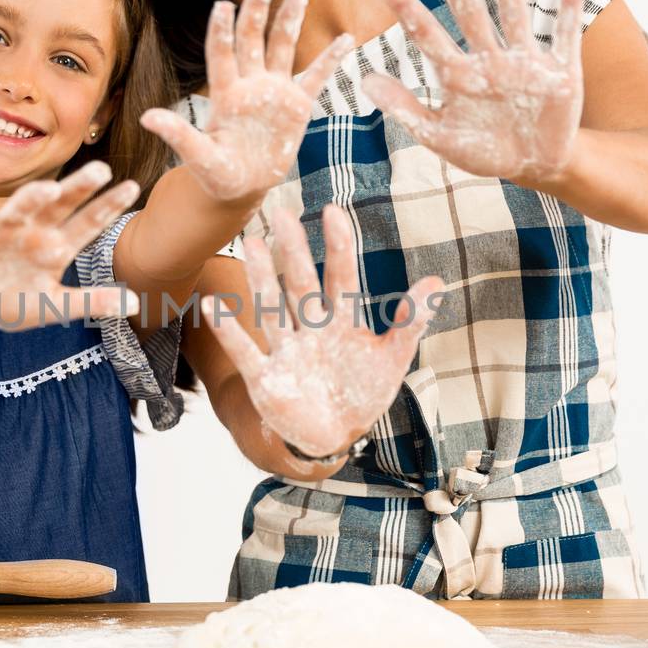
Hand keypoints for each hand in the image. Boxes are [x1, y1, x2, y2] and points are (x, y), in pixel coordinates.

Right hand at [0, 162, 139, 329]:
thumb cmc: (14, 299)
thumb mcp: (54, 306)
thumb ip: (91, 303)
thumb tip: (136, 305)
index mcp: (58, 245)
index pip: (89, 222)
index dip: (109, 206)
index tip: (133, 187)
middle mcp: (34, 230)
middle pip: (60, 204)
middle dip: (79, 186)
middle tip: (102, 169)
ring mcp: (2, 231)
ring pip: (19, 208)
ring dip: (32, 198)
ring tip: (48, 190)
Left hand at [142, 0, 351, 201]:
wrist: (242, 186)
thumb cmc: (217, 173)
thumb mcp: (199, 158)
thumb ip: (179, 136)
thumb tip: (146, 118)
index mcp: (225, 94)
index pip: (222, 55)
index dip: (221, 31)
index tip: (222, 5)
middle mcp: (249, 84)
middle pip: (252, 40)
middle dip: (256, 11)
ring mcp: (275, 91)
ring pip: (282, 48)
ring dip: (289, 20)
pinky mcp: (298, 105)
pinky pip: (316, 77)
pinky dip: (330, 59)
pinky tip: (346, 38)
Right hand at [204, 205, 443, 459]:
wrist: (333, 435)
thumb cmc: (361, 390)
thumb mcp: (393, 358)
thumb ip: (410, 321)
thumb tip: (436, 281)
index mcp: (342, 320)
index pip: (341, 276)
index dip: (338, 247)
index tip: (331, 212)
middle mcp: (310, 327)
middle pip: (300, 284)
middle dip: (292, 251)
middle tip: (281, 213)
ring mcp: (286, 350)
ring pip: (271, 308)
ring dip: (261, 279)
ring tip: (251, 244)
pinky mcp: (265, 378)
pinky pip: (245, 352)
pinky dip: (229, 332)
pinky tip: (212, 307)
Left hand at [362, 0, 585, 184]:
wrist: (536, 165)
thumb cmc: (486, 150)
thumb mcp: (441, 137)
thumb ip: (406, 109)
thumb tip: (365, 81)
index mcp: (458, 75)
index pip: (425, 33)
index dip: (405, 5)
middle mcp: (489, 60)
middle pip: (468, 11)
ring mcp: (525, 62)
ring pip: (513, 12)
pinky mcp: (561, 73)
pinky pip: (565, 36)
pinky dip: (569, 9)